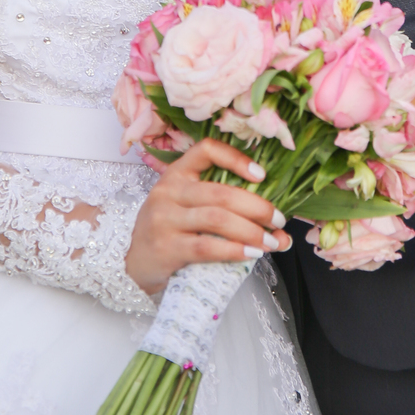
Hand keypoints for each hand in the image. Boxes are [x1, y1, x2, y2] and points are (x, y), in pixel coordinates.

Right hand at [125, 138, 290, 296]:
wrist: (132, 263)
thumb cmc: (169, 233)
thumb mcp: (192, 213)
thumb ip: (232, 215)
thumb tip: (282, 235)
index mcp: (176, 174)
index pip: (206, 150)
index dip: (236, 158)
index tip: (261, 175)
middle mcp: (168, 192)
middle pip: (221, 193)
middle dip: (257, 207)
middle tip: (278, 221)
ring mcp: (164, 219)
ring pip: (217, 219)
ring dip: (251, 231)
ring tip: (270, 241)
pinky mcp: (165, 247)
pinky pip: (206, 246)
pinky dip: (234, 250)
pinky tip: (251, 254)